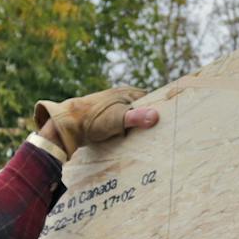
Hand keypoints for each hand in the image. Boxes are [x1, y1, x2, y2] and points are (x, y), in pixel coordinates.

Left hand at [32, 87, 155, 162]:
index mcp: (128, 93)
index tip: (171, 125)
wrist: (67, 126)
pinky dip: (130, 134)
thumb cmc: (93, 120)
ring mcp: (115, 109)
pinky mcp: (108, 120)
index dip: (162, 111)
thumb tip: (156, 116)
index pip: (153, 100)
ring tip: (152, 144)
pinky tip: (134, 145)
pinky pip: (125, 127)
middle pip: (144, 110)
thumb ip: (136, 117)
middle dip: (152, 122)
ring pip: (135, 119)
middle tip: (163, 138)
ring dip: (140, 130)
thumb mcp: (117, 119)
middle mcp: (123, 98)